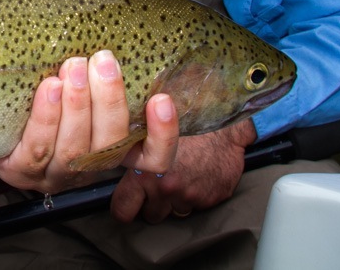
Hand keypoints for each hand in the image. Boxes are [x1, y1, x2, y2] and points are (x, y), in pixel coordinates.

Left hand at [0, 0, 178, 192]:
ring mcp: (54, 171)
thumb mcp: (84, 56)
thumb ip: (116, 24)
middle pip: (109, 145)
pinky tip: (48, 90)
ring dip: (76, 108)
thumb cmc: (51, 80)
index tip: (162, 100)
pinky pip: (35, 150)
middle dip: (108, 102)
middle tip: (102, 62)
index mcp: (112, 144)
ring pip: (74, 150)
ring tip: (71, 68)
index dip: (163, 134)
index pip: (154, 157)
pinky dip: (45, 119)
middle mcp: (88, 163)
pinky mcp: (19, 169)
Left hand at [110, 118, 255, 223]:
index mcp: (143, 172)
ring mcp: (187, 196)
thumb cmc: (184, 123)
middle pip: (150, 215)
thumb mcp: (148, 133)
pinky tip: (197, 174)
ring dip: (175, 200)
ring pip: (174, 212)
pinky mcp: (209, 200)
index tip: (129, 199)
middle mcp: (164, 188)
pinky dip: (196, 195)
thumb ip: (134, 153)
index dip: (125, 205)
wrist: (222, 123)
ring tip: (180, 175)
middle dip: (151, 206)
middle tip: (156, 188)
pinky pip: (196, 206)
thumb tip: (117, 157)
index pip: (123, 207)